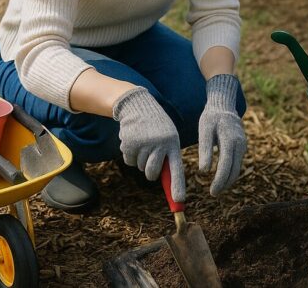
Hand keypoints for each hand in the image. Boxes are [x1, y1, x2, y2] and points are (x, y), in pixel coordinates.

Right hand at [113, 87, 185, 201]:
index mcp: (172, 143)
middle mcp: (159, 144)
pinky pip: (128, 160)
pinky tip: (134, 141)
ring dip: (139, 159)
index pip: (176, 169)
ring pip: (139, 166)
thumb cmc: (158, 126)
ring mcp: (143, 143)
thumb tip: (170, 184)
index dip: (177, 186)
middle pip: (152, 173)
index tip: (179, 201)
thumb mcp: (168, 137)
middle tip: (150, 158)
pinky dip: (130, 154)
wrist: (139, 106)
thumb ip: (168, 156)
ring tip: (143, 142)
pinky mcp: (129, 143)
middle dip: (150, 172)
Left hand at [198, 74, 246, 195]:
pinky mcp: (242, 146)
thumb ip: (205, 150)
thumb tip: (204, 171)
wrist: (224, 105)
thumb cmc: (211, 117)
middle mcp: (240, 144)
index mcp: (231, 140)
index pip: (226, 165)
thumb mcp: (204, 130)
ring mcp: (243, 145)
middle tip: (213, 193)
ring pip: (238, 168)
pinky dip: (231, 172)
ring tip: (217, 189)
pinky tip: (222, 178)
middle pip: (235, 170)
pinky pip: (237, 163)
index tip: (212, 191)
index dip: (220, 180)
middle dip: (225, 184)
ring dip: (228, 180)